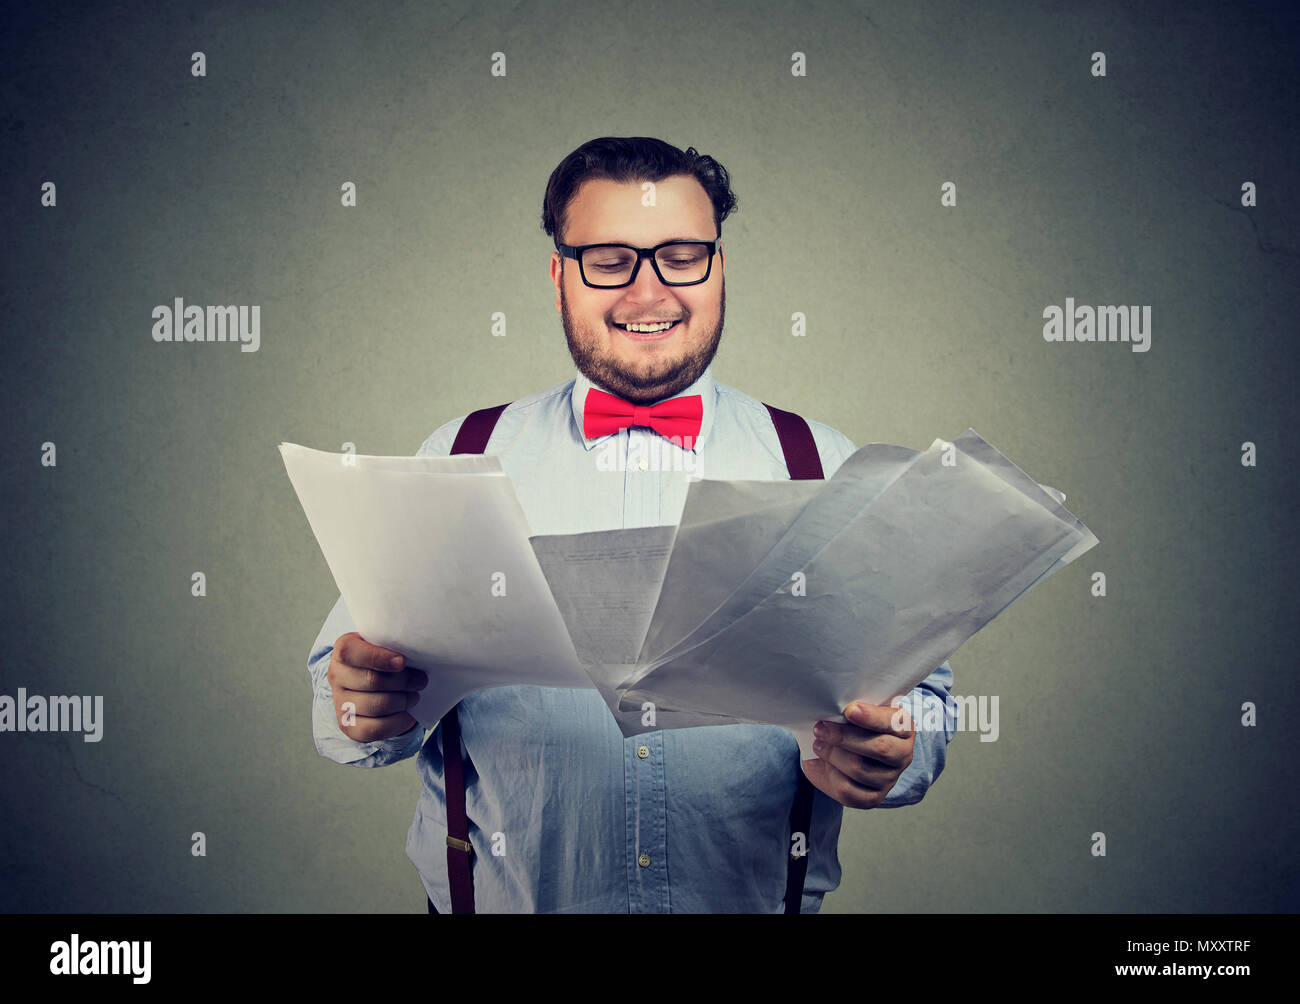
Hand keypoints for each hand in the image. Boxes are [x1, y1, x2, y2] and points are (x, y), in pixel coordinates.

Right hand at [327, 632, 428, 741]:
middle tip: (421, 680)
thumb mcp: (386, 644)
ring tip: (414, 695)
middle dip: (404, 681)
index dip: (378, 657)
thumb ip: (395, 644)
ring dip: (403, 701)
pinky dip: (398, 721)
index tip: (403, 662)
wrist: (372, 681)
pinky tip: (408, 713)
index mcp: (343, 650)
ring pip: (377, 705)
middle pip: (372, 681)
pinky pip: (376, 728)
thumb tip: (419, 650)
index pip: (350, 652)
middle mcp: (336, 676)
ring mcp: (340, 703)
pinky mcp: (349, 726)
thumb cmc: (385, 659)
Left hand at [801, 701, 915, 809]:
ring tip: (819, 744)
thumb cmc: (856, 726)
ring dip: (832, 755)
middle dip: (844, 737)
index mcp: (904, 728)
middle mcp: (902, 755)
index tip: (849, 710)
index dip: (872, 717)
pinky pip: (849, 791)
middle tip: (820, 728)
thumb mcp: (860, 711)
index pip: (894, 722)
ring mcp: (889, 779)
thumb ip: (852, 709)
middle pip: (879, 748)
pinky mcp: (873, 798)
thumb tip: (831, 709)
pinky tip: (825, 764)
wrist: (851, 751)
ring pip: (859, 769)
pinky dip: (830, 775)